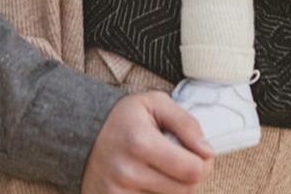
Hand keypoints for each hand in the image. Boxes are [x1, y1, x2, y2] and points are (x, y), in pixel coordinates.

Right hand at [80, 91, 213, 193]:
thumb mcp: (155, 104)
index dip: (203, 162)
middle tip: (180, 160)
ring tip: (161, 170)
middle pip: (186, 191)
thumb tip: (207, 152)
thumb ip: (186, 123)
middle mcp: (128, 173)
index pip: (193, 170)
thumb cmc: (124, 119)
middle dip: (190, 176)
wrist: (83, 136)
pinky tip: (150, 183)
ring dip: (174, 188)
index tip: (198, 152)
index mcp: (140, 143)